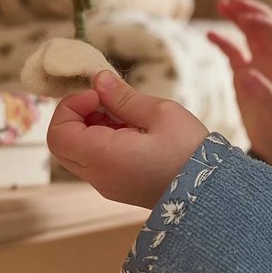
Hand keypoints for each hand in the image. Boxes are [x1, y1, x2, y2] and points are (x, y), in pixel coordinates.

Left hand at [47, 71, 209, 207]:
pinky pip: (96, 161)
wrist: (212, 192)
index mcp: (104, 158)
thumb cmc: (190, 152)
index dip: (70, 107)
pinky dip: (104, 141)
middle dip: (78, 116)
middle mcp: (99, 177)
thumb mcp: (161, 114)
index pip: (58, 133)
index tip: (98, 94)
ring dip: (92, 127)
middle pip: (63, 144)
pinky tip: (134, 131)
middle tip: (108, 102)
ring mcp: (107, 185)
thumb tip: (99, 80)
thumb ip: (124, 97)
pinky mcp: (118, 187)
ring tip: (128, 116)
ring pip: (78, 152)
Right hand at [207, 0, 271, 163]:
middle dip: (250, 12)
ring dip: (238, 17)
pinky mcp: (244, 74)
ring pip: (249, 34)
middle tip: (232, 2)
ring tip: (222, 4)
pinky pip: (233, 52)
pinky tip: (209, 35)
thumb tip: (247, 74)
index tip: (247, 18)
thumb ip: (265, 96)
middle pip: (264, 27)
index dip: (264, 24)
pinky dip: (223, 42)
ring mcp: (259, 65)